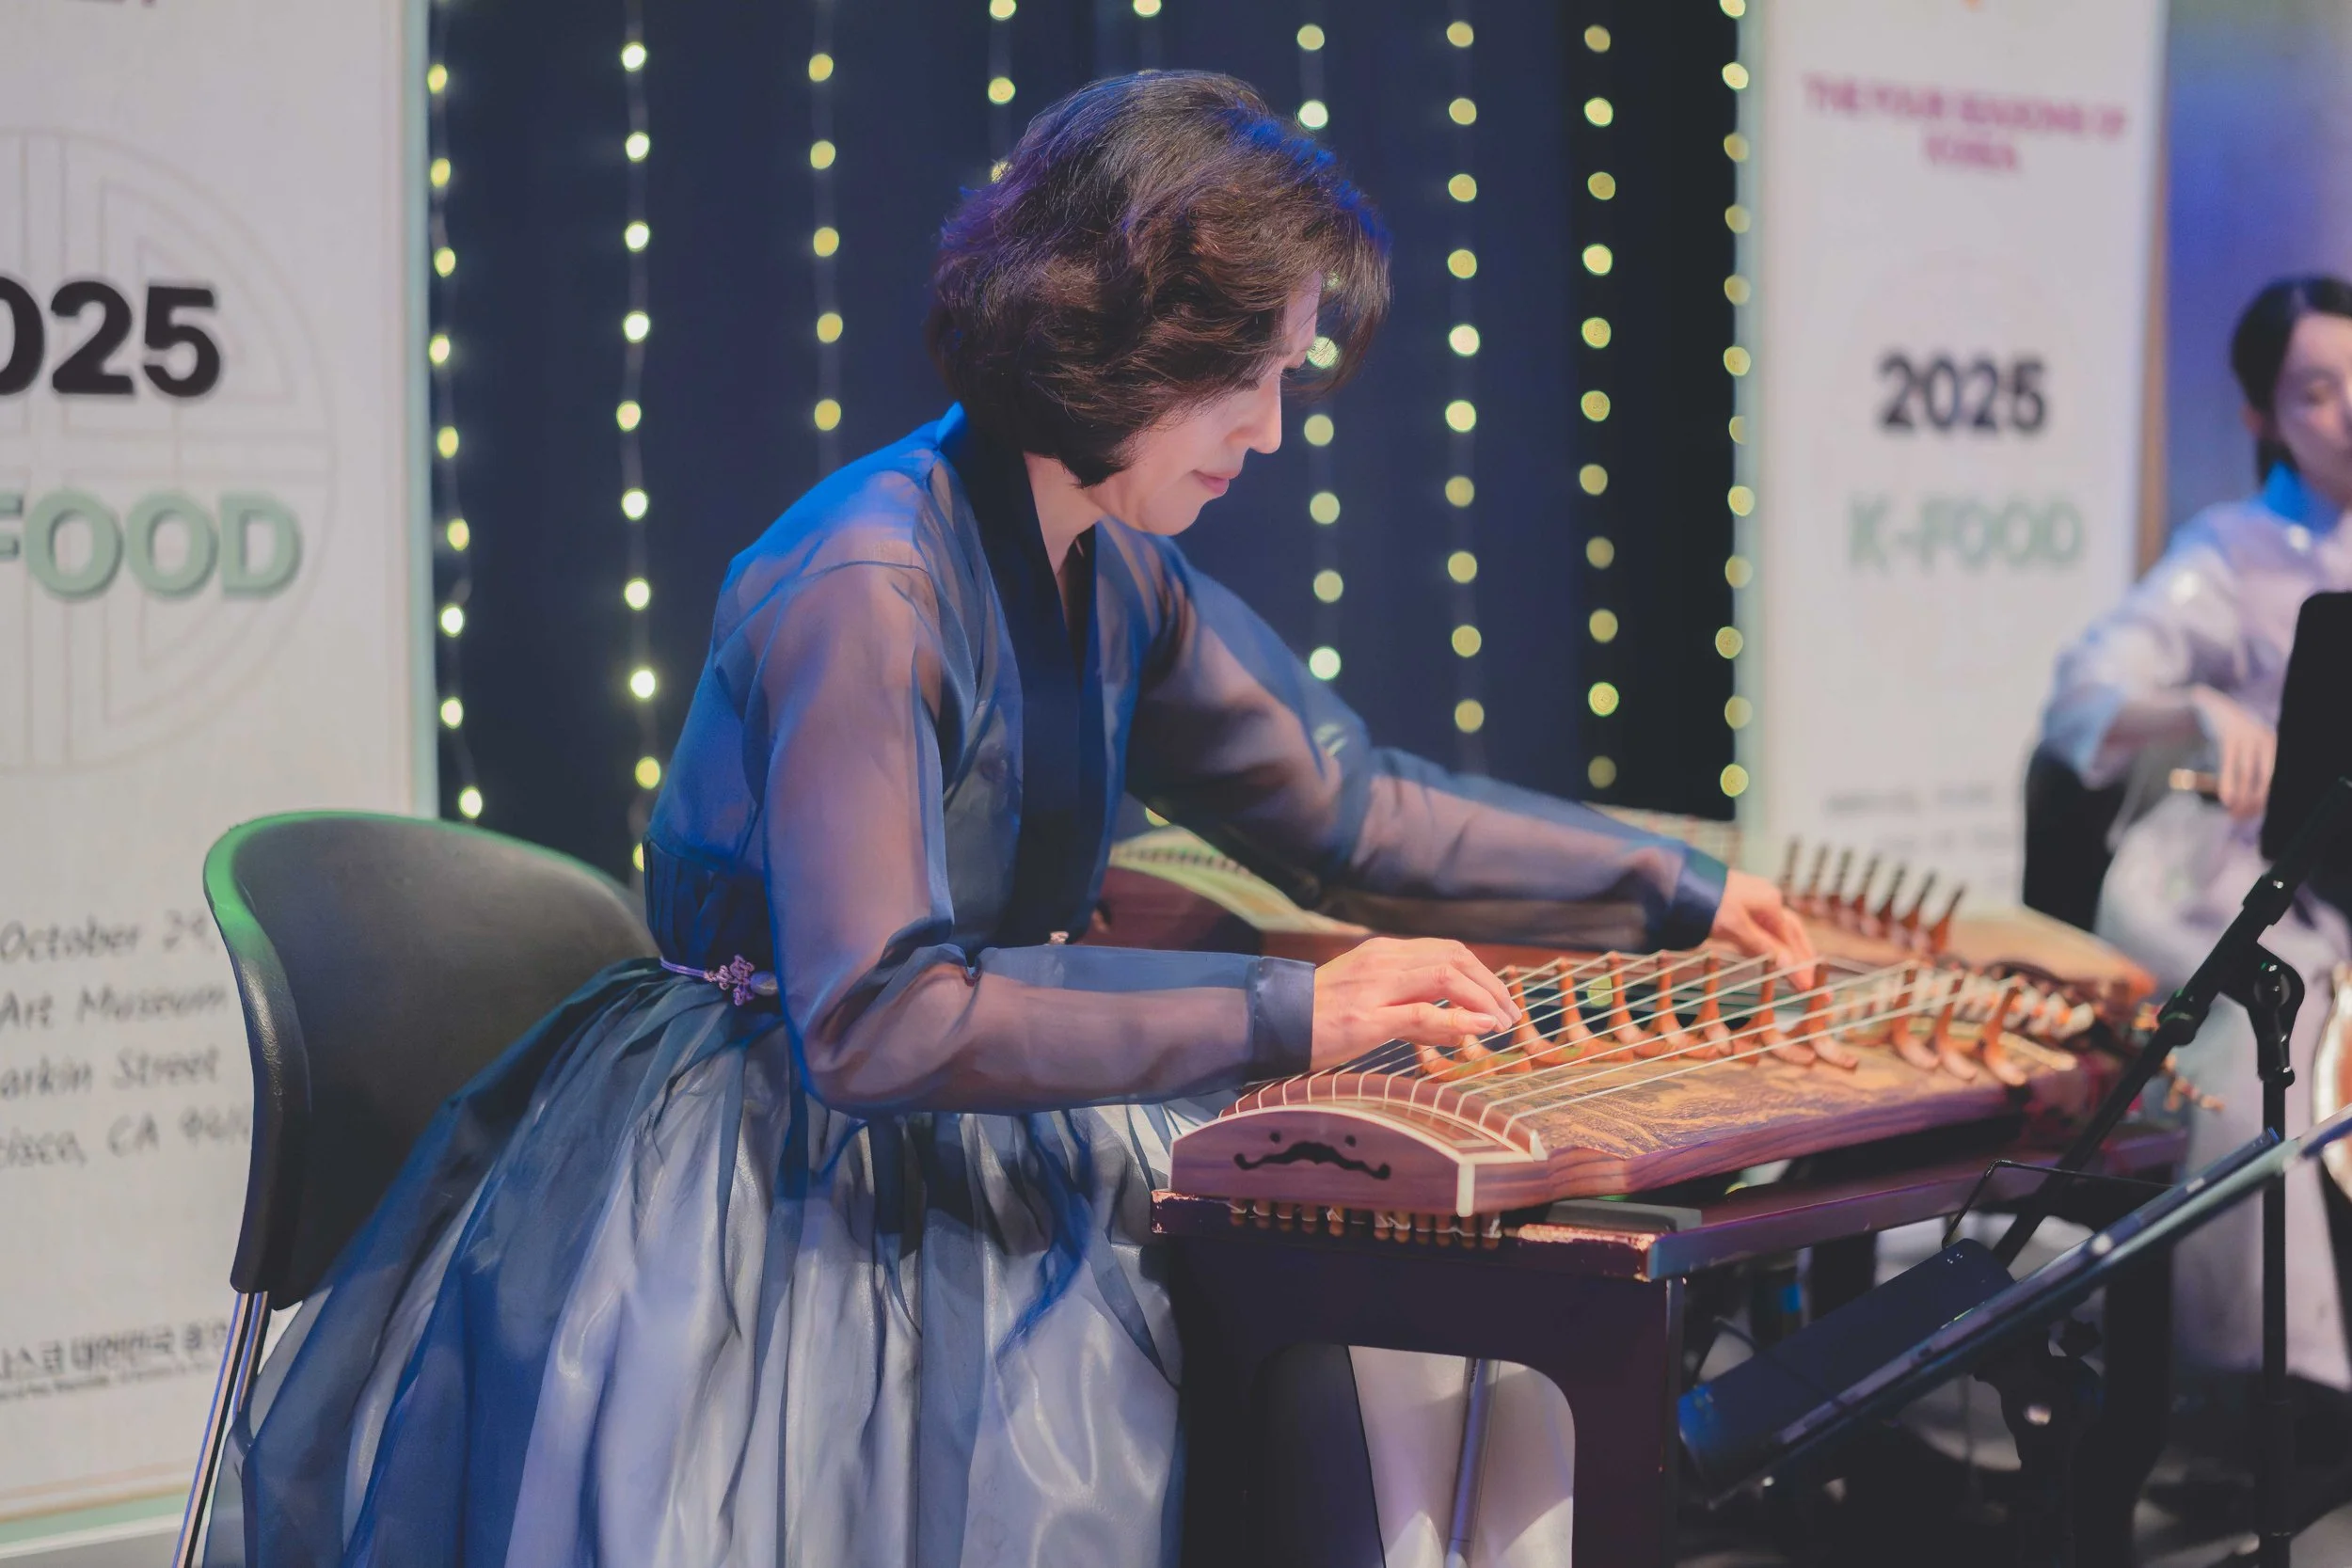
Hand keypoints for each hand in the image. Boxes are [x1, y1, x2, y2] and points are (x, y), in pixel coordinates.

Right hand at [1311, 937, 1520, 1070]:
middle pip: (1455, 958)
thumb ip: (1412, 1010)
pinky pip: (1423, 1014)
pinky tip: (1479, 1030)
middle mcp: (1383, 961)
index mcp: (1383, 953)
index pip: (1446, 951)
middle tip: (1509, 1013)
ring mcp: (1375, 987)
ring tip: (1501, 1023)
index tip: (1498, 998)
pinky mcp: (1367, 1018)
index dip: (1481, 973)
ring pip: (1446, 977)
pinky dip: (1457, 1020)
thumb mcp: (1369, 1001)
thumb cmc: (1318, 1016)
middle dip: (1490, 985)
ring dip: (1483, 999)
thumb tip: (1459, 1027)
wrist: (1271, 1023)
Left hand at [1710, 868, 1816, 983]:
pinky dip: (1770, 945)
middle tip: (1812, 982)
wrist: (1680, 882)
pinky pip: (1762, 930)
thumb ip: (1762, 947)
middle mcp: (1767, 900)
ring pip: (1777, 932)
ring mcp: (1754, 901)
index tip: (1809, 987)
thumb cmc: (1708, 902)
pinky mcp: (1740, 906)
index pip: (1792, 941)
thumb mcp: (1735, 927)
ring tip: (1797, 973)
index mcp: (1771, 903)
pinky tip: (1771, 956)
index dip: (1801, 966)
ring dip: (1788, 952)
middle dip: (1802, 957)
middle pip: (1792, 933)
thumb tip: (1790, 965)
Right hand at [2189, 685, 2276, 819]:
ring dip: (2242, 797)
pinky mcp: (2230, 736)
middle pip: (2268, 779)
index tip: (2251, 814)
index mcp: (2274, 746)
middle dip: (2256, 802)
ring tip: (2233, 812)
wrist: (2211, 705)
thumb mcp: (2245, 751)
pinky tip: (2227, 800)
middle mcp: (2267, 740)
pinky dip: (2230, 784)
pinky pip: (2230, 765)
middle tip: (2239, 817)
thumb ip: (2250, 772)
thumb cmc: (2229, 734)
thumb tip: (2247, 804)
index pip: (2276, 779)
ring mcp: (2249, 737)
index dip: (2266, 800)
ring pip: (2249, 774)